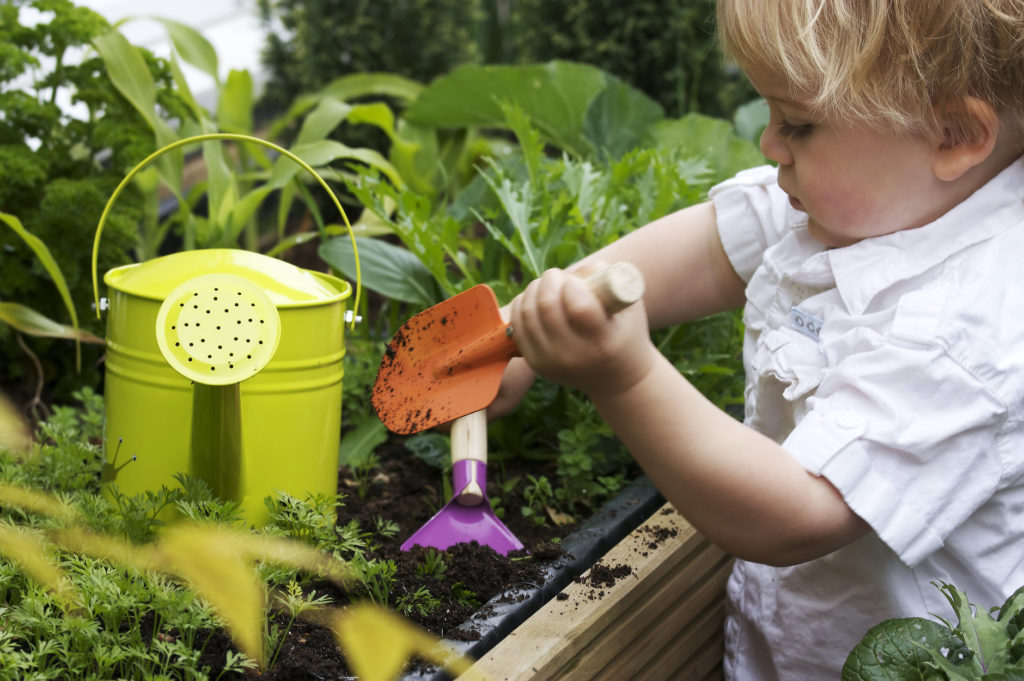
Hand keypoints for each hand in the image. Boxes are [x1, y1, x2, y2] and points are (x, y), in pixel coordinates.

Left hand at [509, 267, 657, 397]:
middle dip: (549, 280)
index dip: (572, 285)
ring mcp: (550, 362)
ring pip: (527, 313)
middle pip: (546, 306)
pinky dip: (521, 304)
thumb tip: (574, 272)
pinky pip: (517, 325)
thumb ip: (605, 278)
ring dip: (533, 289)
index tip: (576, 282)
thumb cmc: (624, 331)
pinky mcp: (534, 362)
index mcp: (602, 341)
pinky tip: (534, 299)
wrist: (615, 377)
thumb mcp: (627, 305)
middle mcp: (574, 355)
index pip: (578, 307)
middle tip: (557, 277)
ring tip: (547, 286)